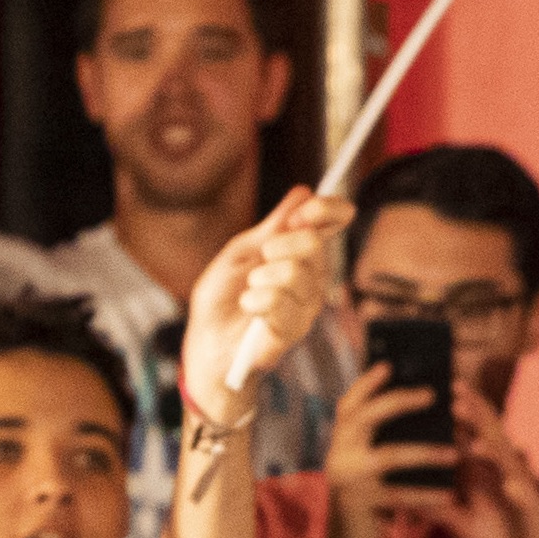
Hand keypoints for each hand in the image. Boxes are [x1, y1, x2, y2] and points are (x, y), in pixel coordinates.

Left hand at [178, 185, 351, 423]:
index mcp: (300, 253)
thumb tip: (303, 192)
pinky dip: (256, 300)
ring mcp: (307, 304)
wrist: (206, 345)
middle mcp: (312, 277)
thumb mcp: (240, 253)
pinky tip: (248, 307)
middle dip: (279, 244)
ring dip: (261, 277)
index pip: (333, 222)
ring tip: (248, 291)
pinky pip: (280, 302)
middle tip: (260, 259)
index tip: (309, 209)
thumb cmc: (222, 300)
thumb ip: (271, 226)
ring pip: (296, 272)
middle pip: (312, 243)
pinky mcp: (293, 330)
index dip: (328, 209)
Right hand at [313, 362, 453, 537]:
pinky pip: (400, 495)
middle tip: (432, 394)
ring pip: (389, 455)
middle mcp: (337, 456)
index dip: (366, 383)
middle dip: (398, 401)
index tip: (389, 364)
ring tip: (456, 452)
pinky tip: (450, 494)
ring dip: (426, 451)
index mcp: (340, 443)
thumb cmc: (369, 501)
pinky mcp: (360, 505)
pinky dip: (428, 494)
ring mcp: (346, 480)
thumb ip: (379, 442)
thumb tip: (417, 409)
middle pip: (363, 417)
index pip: (348, 404)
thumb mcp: (367, 467)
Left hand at [428, 388, 538, 537]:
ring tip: (476, 439)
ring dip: (494, 451)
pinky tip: (510, 485)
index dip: (456, 415)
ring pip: (509, 465)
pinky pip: (527, 501)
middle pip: (490, 439)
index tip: (435, 392)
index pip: (471, 437)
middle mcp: (505, 474)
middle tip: (454, 393)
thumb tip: (399, 492)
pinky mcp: (535, 513)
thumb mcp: (458, 521)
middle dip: (474, 417)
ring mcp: (522, 490)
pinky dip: (519, 492)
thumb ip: (434, 504)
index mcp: (486, 473)